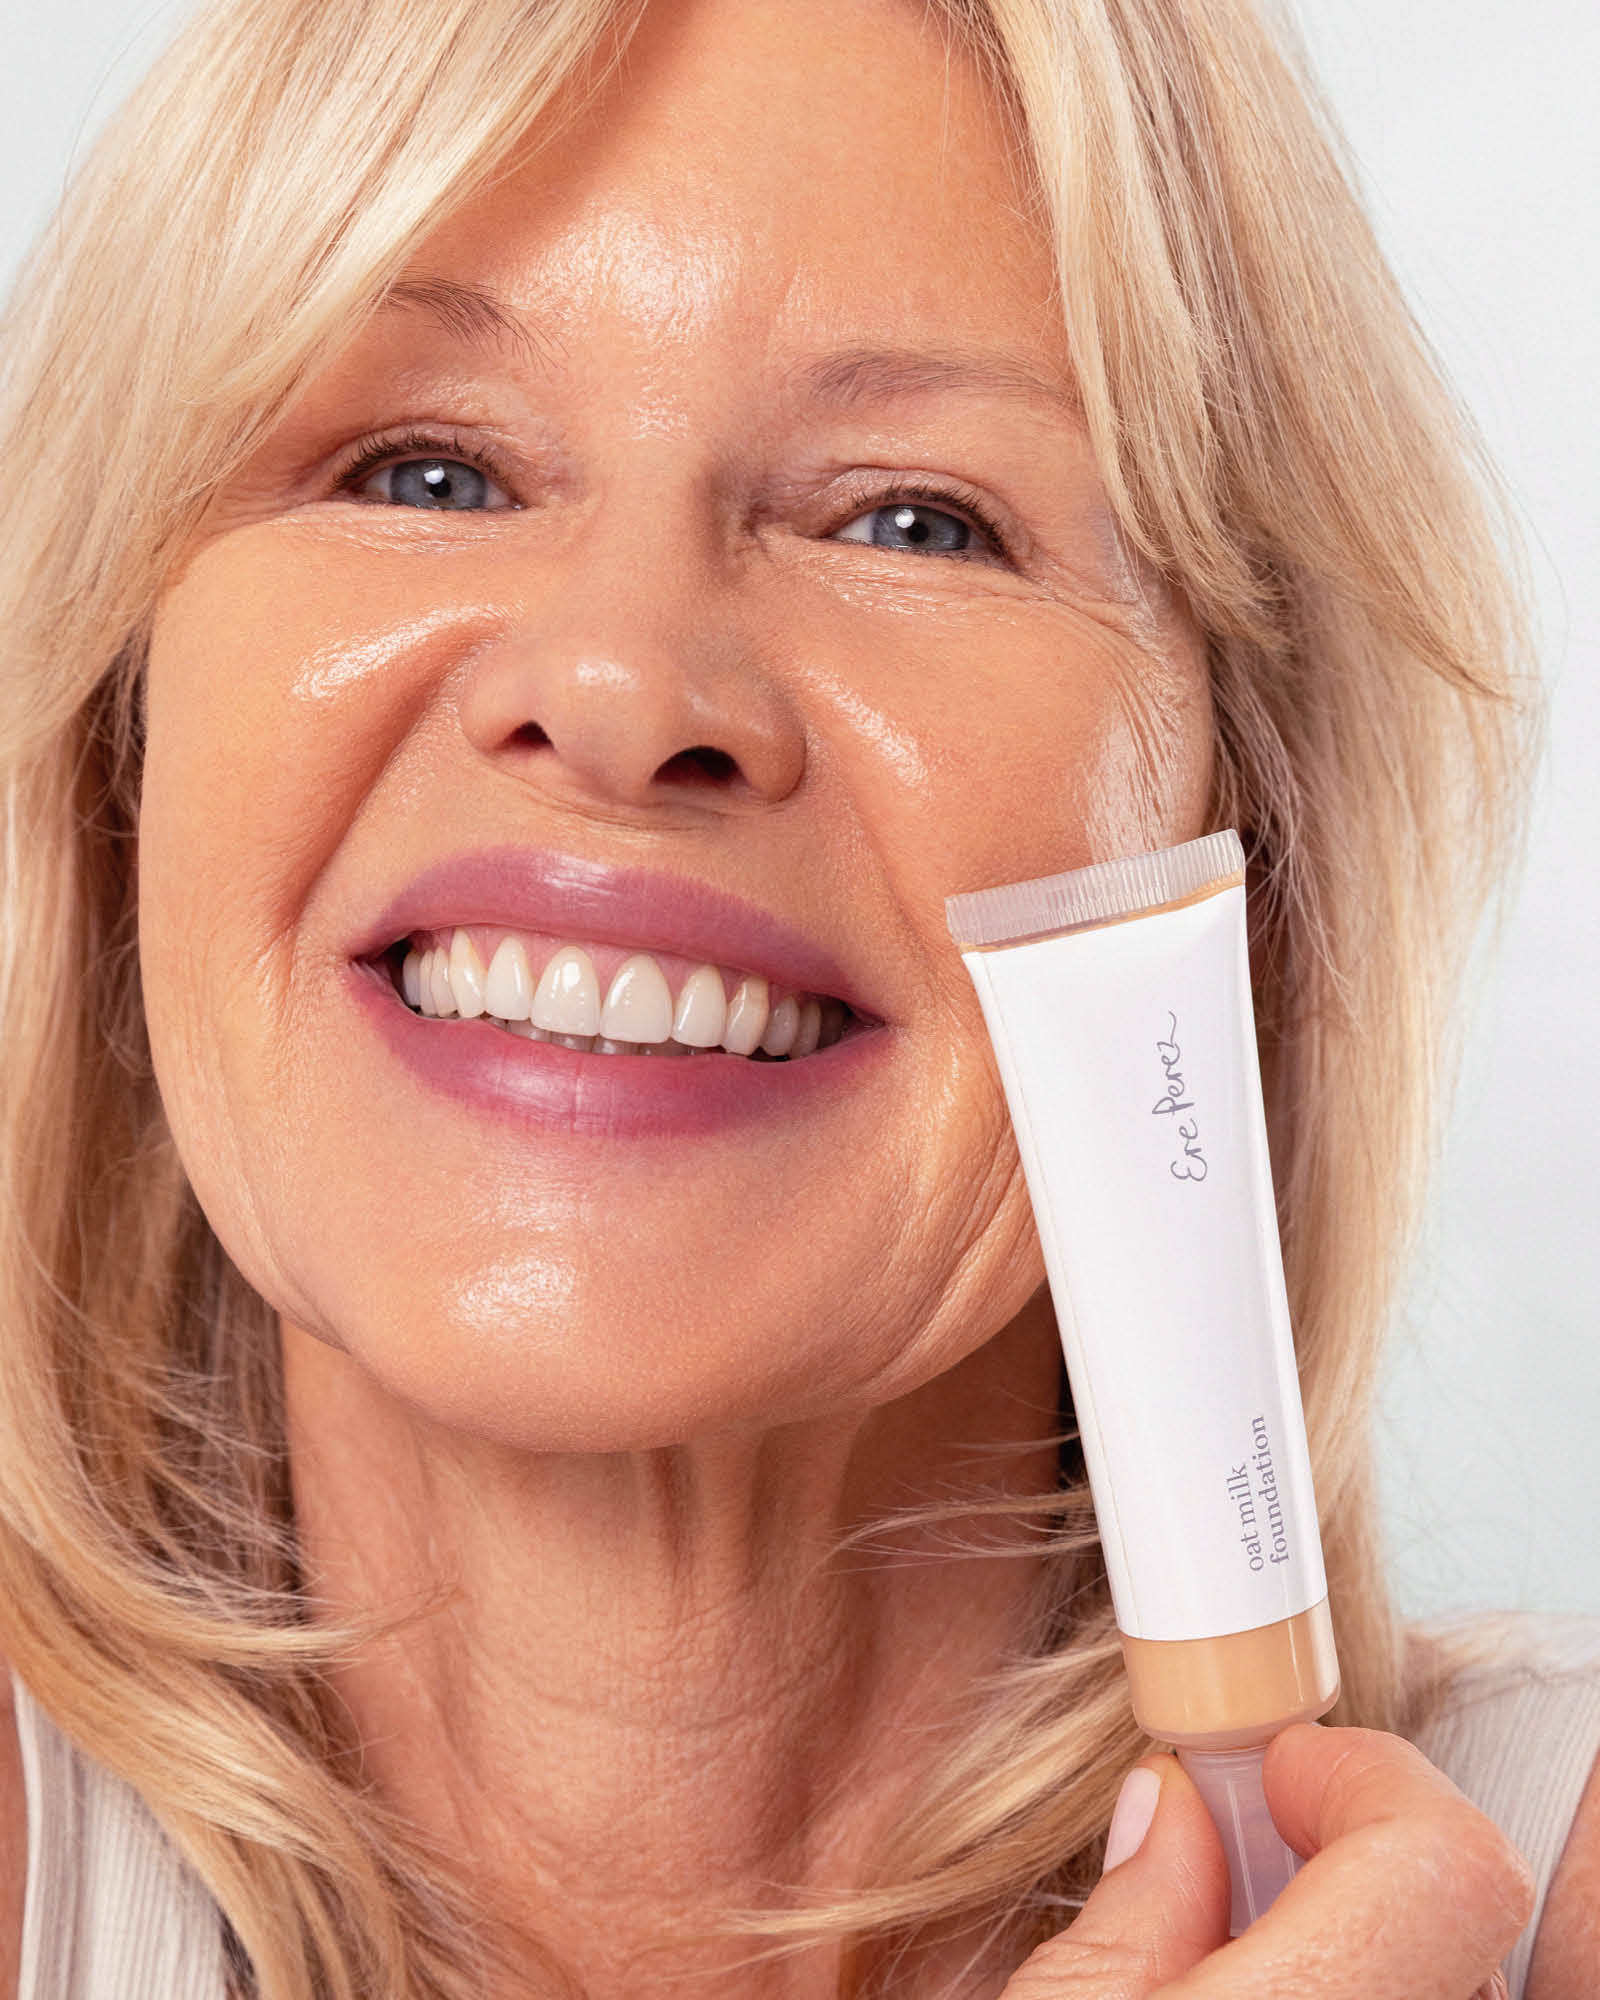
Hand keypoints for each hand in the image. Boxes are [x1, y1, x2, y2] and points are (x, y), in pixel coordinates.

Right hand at [999, 1724, 1533, 1998]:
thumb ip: (1129, 1914)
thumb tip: (1171, 1811)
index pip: (1444, 1862)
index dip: (1365, 1779)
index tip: (1281, 1768)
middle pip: (1455, 1919)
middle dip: (1355, 1854)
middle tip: (1248, 1854)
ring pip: (1459, 1987)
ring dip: (1371, 1946)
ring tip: (1249, 1952)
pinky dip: (1373, 1991)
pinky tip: (1275, 1997)